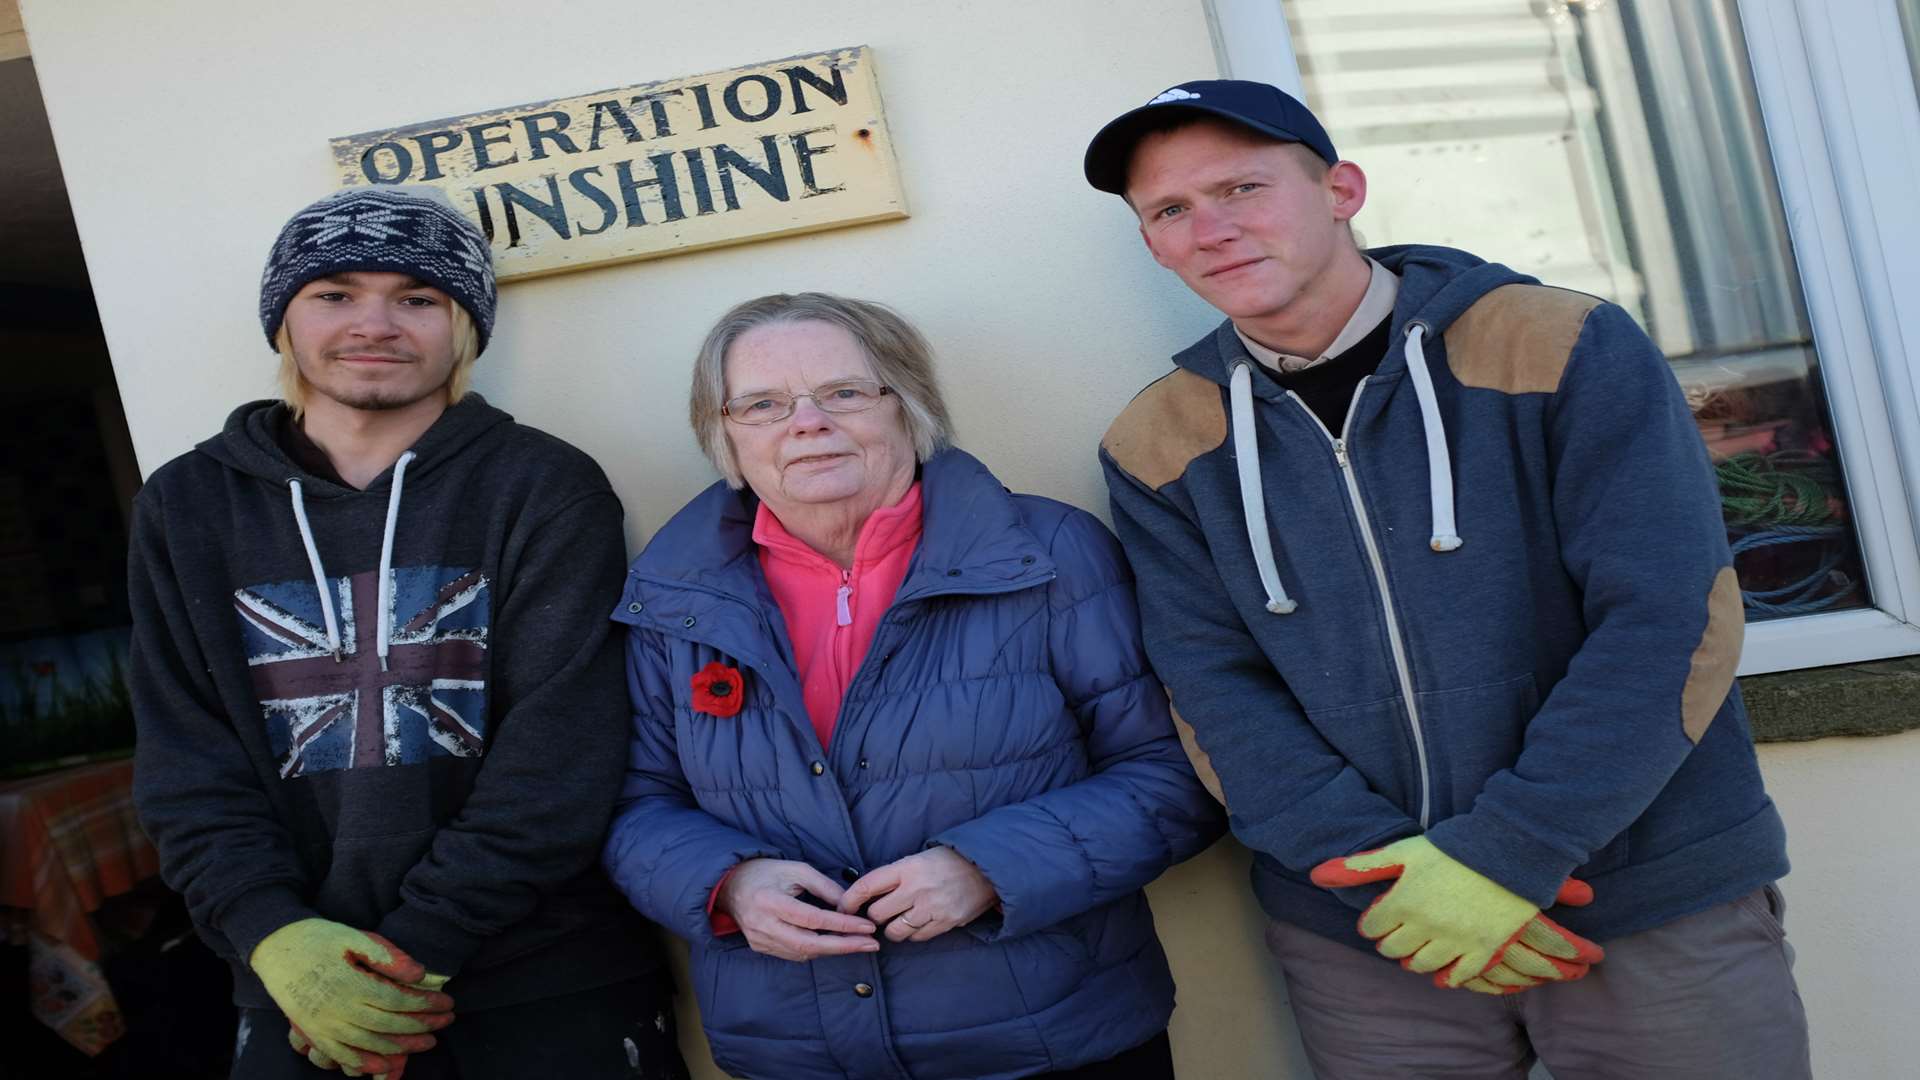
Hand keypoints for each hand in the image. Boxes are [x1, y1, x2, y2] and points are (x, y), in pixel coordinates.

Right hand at [250, 919, 453, 1074]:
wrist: (274, 947)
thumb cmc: (317, 938)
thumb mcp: (353, 936)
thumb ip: (387, 955)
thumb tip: (419, 973)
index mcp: (349, 983)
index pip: (398, 1000)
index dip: (426, 1004)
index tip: (448, 1002)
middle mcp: (336, 1009)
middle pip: (388, 1025)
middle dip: (422, 1026)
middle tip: (447, 1021)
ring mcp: (322, 1025)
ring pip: (369, 1043)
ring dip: (402, 1047)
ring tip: (428, 1042)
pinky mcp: (312, 1032)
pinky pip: (340, 1055)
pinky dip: (364, 1063)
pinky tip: (385, 1064)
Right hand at [716, 858, 879, 961]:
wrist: (730, 885)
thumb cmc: (766, 872)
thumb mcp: (796, 870)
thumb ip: (824, 886)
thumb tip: (849, 905)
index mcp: (770, 901)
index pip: (812, 919)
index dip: (842, 924)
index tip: (867, 926)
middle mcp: (764, 925)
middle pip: (809, 944)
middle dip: (843, 946)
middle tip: (871, 944)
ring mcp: (760, 940)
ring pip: (803, 953)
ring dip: (833, 950)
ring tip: (859, 943)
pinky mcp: (761, 947)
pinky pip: (793, 954)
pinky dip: (816, 950)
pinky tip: (834, 944)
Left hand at [838, 847, 998, 943]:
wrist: (986, 869)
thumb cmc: (947, 862)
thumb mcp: (918, 858)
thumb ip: (894, 876)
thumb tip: (865, 894)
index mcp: (907, 868)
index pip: (867, 886)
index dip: (849, 900)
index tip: (843, 907)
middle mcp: (917, 888)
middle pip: (877, 914)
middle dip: (873, 916)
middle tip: (878, 914)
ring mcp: (932, 908)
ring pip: (895, 931)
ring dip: (892, 928)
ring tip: (899, 919)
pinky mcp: (945, 923)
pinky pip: (916, 938)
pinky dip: (912, 934)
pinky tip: (917, 923)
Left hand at [1309, 837, 1602, 988]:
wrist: (1508, 851)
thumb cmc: (1452, 848)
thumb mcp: (1404, 851)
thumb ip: (1362, 866)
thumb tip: (1316, 874)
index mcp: (1402, 902)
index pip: (1371, 929)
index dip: (1373, 922)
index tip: (1381, 915)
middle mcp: (1425, 926)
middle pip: (1393, 950)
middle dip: (1391, 940)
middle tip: (1399, 930)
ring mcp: (1455, 941)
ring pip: (1421, 965)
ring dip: (1414, 958)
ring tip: (1418, 946)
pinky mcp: (1483, 950)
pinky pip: (1457, 976)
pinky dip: (1447, 975)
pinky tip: (1444, 969)